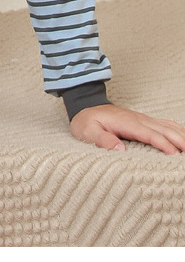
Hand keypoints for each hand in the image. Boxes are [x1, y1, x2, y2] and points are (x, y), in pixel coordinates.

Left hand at [70, 103, 184, 155]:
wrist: (86, 106)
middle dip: (179, 141)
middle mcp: (138, 119)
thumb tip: (119, 148)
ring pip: (167, 126)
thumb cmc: (86, 121)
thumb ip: (101, 139)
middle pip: (164, 130)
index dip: (163, 144)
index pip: (150, 134)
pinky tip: (182, 135)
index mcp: (126, 123)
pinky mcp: (143, 121)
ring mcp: (142, 119)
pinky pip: (163, 123)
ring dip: (180, 135)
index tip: (174, 155)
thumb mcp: (87, 130)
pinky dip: (175, 129)